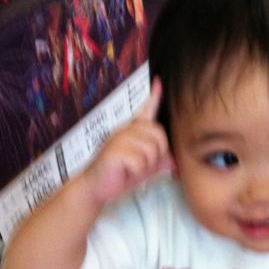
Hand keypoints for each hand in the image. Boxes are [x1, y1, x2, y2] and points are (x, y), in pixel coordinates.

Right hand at [82, 77, 174, 206]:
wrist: (95, 188)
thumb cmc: (120, 176)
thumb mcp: (144, 169)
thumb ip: (159, 164)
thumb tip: (174, 163)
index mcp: (132, 131)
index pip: (146, 110)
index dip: (153, 96)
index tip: (158, 81)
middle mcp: (126, 130)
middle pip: (159, 135)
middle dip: (157, 154)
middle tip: (142, 164)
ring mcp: (119, 139)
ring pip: (151, 150)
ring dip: (146, 165)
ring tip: (131, 168)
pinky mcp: (114, 151)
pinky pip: (140, 162)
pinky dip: (136, 171)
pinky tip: (124, 171)